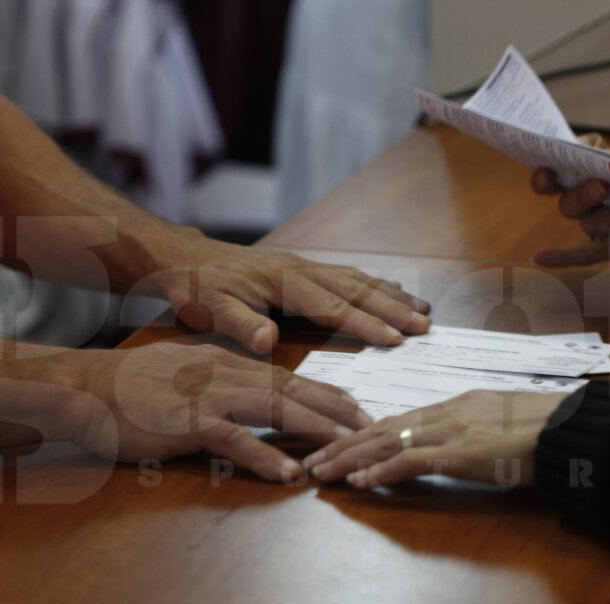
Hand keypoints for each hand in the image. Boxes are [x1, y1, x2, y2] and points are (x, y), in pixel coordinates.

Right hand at [58, 342, 371, 481]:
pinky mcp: (188, 422)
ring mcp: (209, 396)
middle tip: (376, 429)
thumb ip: (221, 383)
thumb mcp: (184, 376)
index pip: (291, 377)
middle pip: (296, 388)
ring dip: (317, 428)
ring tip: (350, 448)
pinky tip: (290, 473)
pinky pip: (235, 440)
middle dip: (340, 409)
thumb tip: (252, 398)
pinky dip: (265, 456)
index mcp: (228, 364)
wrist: (82, 388)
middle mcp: (226, 373)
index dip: (329, 393)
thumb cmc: (129, 388)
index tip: (360, 409)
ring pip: (277, 408)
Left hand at [147, 232, 431, 353]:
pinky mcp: (303, 268)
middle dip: (393, 309)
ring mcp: (305, 266)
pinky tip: (392, 291)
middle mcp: (301, 270)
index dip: (366, 324)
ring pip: (358, 279)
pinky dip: (375, 284)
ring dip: (392, 295)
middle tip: (425, 327)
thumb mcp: (210, 310)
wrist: (183, 257)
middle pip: (356, 289)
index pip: (333, 307)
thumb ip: (239, 326)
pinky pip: (348, 275)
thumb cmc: (196, 288)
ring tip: (423, 310)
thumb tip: (266, 341)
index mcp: (284, 283)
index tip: (395, 339)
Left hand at [301, 390, 567, 488]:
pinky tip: (358, 482)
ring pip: (385, 440)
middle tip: (313, 460)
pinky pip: (409, 459)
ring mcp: (452, 429)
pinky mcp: (460, 451)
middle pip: (382, 426)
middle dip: (343, 444)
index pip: (400, 418)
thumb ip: (482, 434)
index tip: (339, 444)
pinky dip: (379, 471)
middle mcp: (448, 411)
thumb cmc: (553, 431)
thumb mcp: (509, 427)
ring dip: (348, 459)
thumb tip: (470, 448)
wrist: (577, 429)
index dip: (364, 432)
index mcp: (459, 404)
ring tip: (320, 473)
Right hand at [531, 139, 609, 265]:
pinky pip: (589, 253)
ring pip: (585, 224)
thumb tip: (588, 161)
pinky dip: (565, 256)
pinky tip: (542, 257)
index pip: (568, 167)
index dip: (551, 169)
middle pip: (569, 199)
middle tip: (602, 187)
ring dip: (600, 217)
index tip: (548, 168)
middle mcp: (605, 194)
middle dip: (579, 193)